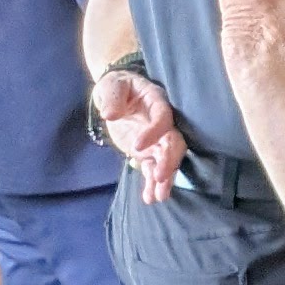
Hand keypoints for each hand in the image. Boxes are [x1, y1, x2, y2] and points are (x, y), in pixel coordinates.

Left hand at [91, 69, 184, 204]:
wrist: (118, 96)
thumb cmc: (117, 86)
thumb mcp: (112, 87)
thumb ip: (112, 98)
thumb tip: (111, 114)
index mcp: (157, 103)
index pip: (163, 118)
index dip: (155, 132)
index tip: (136, 146)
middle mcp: (164, 123)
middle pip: (174, 143)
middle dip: (169, 161)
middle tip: (160, 176)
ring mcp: (158, 140)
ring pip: (167, 160)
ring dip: (165, 178)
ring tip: (159, 196)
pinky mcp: (149, 152)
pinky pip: (154, 169)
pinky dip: (152, 183)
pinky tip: (150, 198)